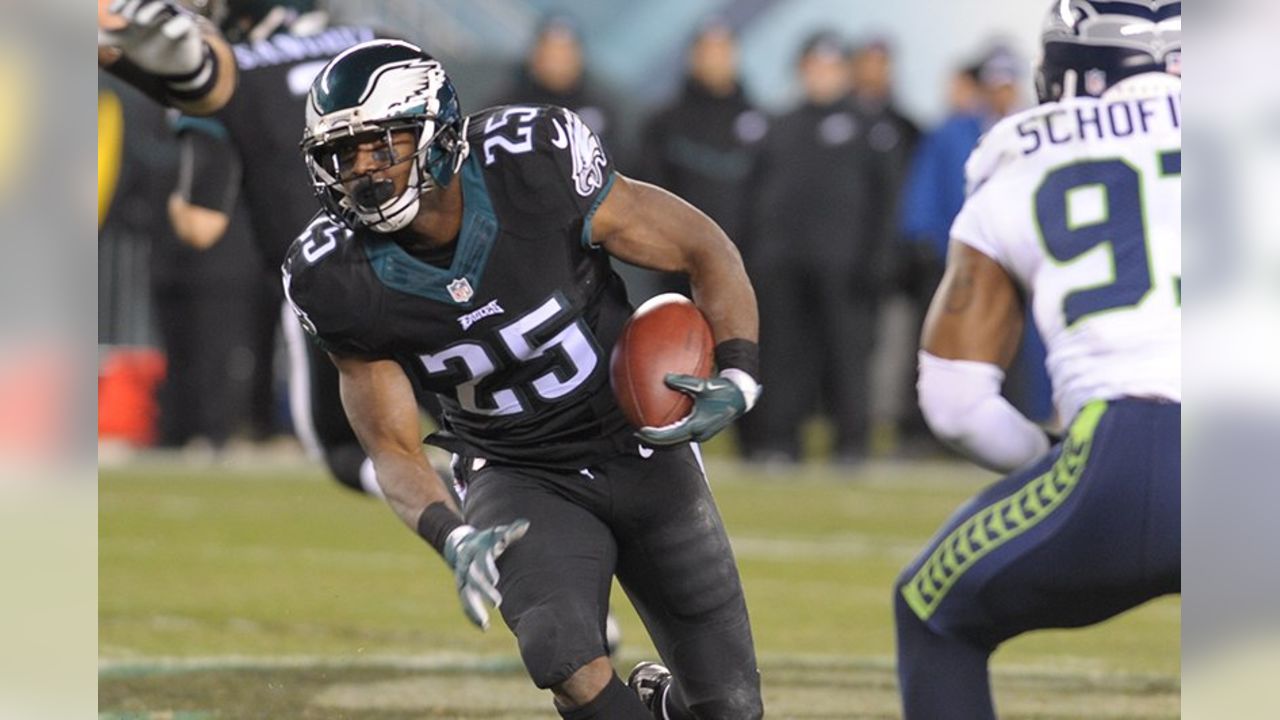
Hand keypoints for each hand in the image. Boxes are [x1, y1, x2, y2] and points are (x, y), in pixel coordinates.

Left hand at [98, 0, 205, 77]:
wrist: (173, 68)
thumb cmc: (149, 48)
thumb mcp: (125, 42)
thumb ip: (107, 36)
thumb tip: (86, 35)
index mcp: (142, 10)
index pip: (133, 0)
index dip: (124, 3)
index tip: (113, 13)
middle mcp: (158, 11)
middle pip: (148, 0)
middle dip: (135, 4)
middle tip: (127, 18)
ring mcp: (174, 18)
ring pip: (165, 7)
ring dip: (151, 11)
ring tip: (139, 22)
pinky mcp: (189, 31)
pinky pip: (185, 24)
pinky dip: (176, 26)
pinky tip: (168, 33)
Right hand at [443, 519, 529, 629]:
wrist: (461, 545)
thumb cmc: (487, 540)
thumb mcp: (497, 533)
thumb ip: (511, 531)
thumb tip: (526, 524)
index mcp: (476, 551)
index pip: (481, 561)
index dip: (487, 569)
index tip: (495, 579)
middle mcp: (467, 566)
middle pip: (473, 579)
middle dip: (483, 591)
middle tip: (497, 603)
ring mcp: (463, 579)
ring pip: (465, 595)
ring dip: (473, 610)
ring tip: (484, 624)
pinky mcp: (463, 589)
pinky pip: (465, 603)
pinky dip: (472, 616)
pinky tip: (483, 627)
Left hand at [637, 370, 759, 445]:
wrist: (741, 397)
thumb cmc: (724, 390)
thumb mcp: (704, 385)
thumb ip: (685, 382)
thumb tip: (666, 378)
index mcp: (697, 425)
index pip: (669, 435)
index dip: (653, 435)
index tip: (640, 431)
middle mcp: (698, 434)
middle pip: (670, 444)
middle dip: (653, 441)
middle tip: (637, 433)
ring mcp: (701, 434)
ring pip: (676, 442)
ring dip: (661, 440)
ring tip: (647, 434)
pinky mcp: (703, 431)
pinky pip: (682, 436)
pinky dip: (670, 434)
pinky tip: (664, 425)